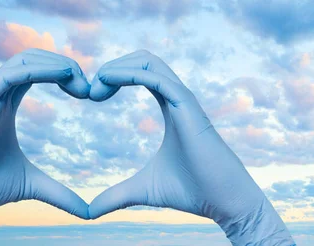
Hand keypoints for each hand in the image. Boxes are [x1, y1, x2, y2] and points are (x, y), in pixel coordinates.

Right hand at [0, 49, 90, 244]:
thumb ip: (61, 194)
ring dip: (55, 62)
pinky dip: (38, 70)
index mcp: (9, 104)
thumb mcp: (34, 185)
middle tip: (88, 86)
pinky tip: (64, 76)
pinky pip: (11, 75)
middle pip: (34, 57)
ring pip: (23, 58)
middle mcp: (0, 95)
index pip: (39, 71)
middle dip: (65, 63)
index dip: (65, 73)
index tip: (89, 92)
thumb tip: (87, 213)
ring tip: (78, 79)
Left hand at [88, 50, 294, 245]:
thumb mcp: (143, 190)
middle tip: (91, 92)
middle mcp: (177, 98)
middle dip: (113, 66)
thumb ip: (116, 195)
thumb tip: (89, 213)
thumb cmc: (191, 191)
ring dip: (118, 66)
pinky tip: (108, 84)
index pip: (141, 73)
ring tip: (98, 86)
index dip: (114, 76)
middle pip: (144, 59)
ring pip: (150, 61)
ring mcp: (184, 101)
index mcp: (169, 107)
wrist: (223, 201)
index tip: (92, 97)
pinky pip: (157, 79)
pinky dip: (129, 74)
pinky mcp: (188, 107)